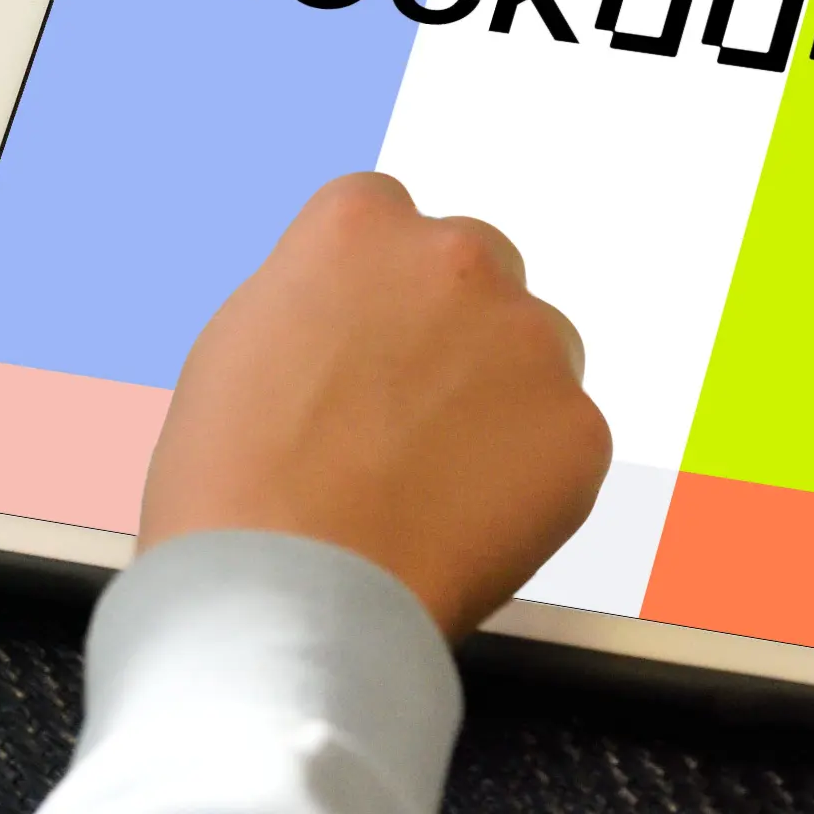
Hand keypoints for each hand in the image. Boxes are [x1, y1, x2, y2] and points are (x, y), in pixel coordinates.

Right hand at [135, 172, 611, 640]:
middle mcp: (456, 260)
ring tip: (426, 483)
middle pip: (476, 271)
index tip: (362, 338)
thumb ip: (319, 298)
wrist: (285, 597)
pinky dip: (527, 478)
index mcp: (358, 224)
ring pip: (534, 352)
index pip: (387, 216)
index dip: (371, 288)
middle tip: (402, 416)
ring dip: (499, 398)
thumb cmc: (233, 487)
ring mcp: (529, 342)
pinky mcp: (579, 429)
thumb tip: (360, 310)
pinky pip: (563, 440)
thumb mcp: (243, 343)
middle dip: (450, 329)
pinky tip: (459, 521)